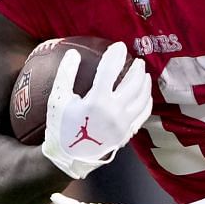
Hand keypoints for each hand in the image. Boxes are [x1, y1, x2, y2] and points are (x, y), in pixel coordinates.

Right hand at [41, 42, 151, 179]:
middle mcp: (114, 111)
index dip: (115, 55)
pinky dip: (147, 100)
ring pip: (142, 97)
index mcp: (97, 101)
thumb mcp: (57, 99)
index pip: (110, 70)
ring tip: (143, 73)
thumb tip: (73, 53)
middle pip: (132, 83)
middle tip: (137, 60)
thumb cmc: (61, 127)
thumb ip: (65, 75)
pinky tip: (145, 94)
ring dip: (144, 83)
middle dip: (136, 68)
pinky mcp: (128, 132)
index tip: (119, 45)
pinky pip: (144, 113)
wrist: (70, 157)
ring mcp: (124, 123)